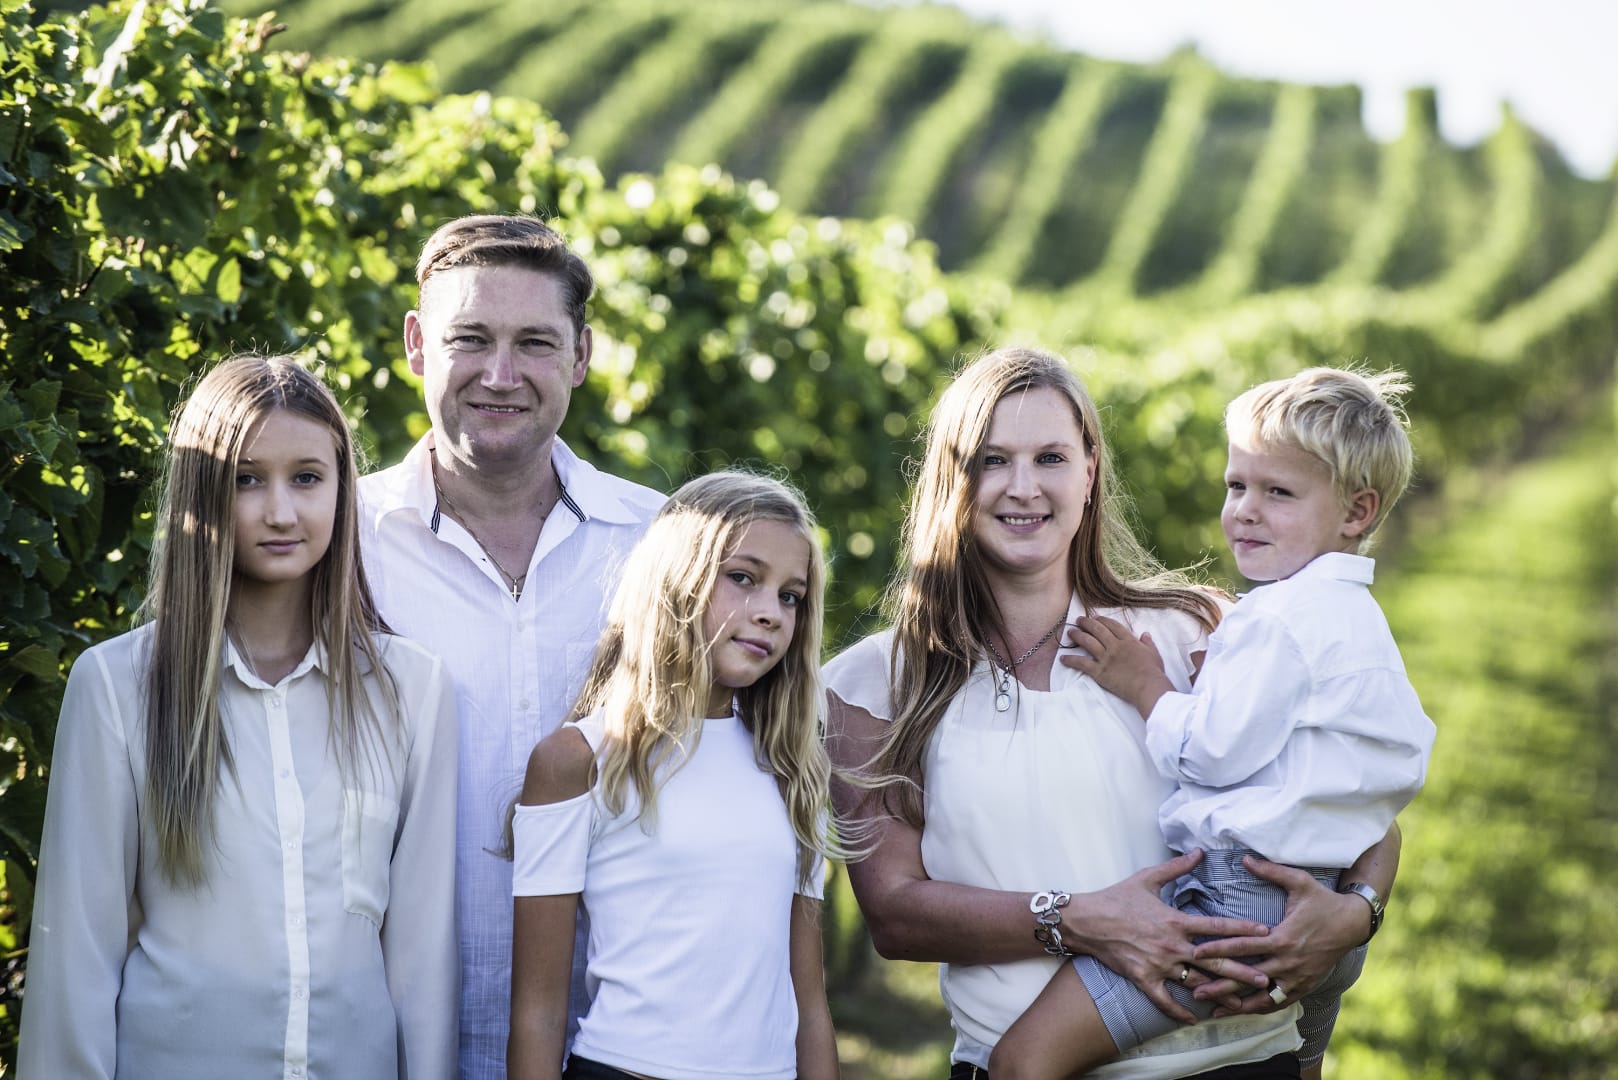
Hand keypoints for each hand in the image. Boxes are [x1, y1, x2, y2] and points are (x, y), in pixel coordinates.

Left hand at [1061, 616, 1173, 717]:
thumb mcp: (1154, 654)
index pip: (1113, 626)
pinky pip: (1082, 663)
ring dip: (1077, 635)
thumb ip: (1148, 643)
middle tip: (1079, 620)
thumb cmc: (1153, 671)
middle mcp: (1115, 646)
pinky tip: (1063, 658)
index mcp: (1128, 641)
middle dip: (1087, 623)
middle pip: (1098, 630)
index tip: (1096, 617)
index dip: (1102, 620)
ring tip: (1070, 632)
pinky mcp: (1099, 671)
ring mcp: (1106, 658)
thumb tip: (1145, 634)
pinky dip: (1071, 660)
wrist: (1148, 686)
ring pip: (1088, 642)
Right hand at [1068, 849, 1270, 1023]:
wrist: (1086, 920)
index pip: (1216, 926)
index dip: (1242, 929)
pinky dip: (1180, 1011)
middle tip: (1266, 977)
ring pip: (1195, 982)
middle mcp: (1171, 945)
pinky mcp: (1143, 979)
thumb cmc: (1116, 897)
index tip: (1265, 933)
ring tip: (1241, 1001)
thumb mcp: (1147, 878)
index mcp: (1175, 920)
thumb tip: (1198, 852)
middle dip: (1242, 969)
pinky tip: (1194, 1019)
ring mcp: (1158, 965)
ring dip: (1219, 992)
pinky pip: (1165, 1000)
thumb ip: (1177, 868)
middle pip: (1214, 960)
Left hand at [1192, 856, 1367, 1014]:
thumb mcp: (1299, 882)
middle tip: (1195, 991)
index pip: (1243, 946)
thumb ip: (1270, 870)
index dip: (1218, 949)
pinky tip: (1243, 1012)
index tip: (1195, 953)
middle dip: (1220, 985)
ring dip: (1238, 1005)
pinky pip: (1279, 1002)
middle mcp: (1288, 962)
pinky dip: (1260, 1009)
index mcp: (1282, 937)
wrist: (1353, 924)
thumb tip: (1245, 858)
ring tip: (1215, 1012)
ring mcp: (1297, 977)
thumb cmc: (1323, 900)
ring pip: (1262, 997)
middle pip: (1247, 977)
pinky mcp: (1304, 986)